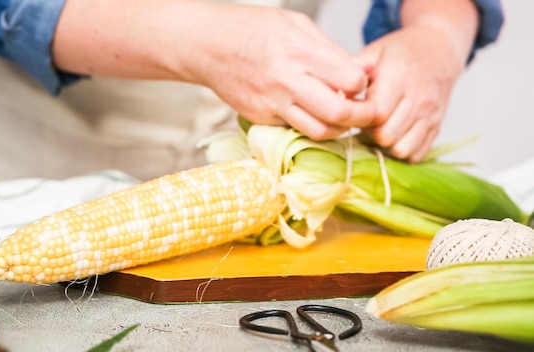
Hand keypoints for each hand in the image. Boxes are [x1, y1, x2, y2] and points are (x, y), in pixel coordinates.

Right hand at [187, 5, 377, 139]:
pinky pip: (294, 129)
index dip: (362, 84)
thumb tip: (364, 70)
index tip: (360, 82)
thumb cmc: (251, 29)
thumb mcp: (296, 25)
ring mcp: (271, 104)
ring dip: (338, 128)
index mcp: (299, 52)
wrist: (207, 46)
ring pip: (318, 131)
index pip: (350, 80)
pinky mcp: (260, 118)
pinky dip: (309, 125)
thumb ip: (332, 50)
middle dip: (361, 116)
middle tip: (367, 112)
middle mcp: (286, 81)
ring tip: (340, 115)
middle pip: (338, 113)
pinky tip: (309, 111)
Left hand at [355, 0, 477, 162]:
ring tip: (380, 129)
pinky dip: (404, 150)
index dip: (360, 118)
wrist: (438, 50)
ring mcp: (430, 115)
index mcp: (399, 77)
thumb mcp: (373, 52)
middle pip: (387, 135)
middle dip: (370, 133)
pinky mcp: (438, 127)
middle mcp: (418, 98)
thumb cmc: (399, 53)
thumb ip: (351, 73)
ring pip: (402, 148)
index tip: (355, 111)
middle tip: (365, 122)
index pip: (377, 113)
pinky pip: (418, 154)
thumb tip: (330, 91)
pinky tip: (395, 135)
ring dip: (386, 145)